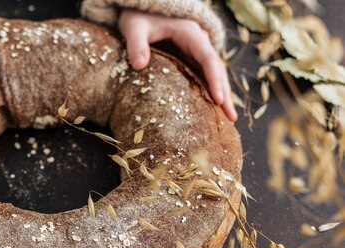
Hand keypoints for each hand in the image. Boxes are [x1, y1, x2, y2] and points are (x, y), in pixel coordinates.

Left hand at [118, 10, 237, 120]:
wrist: (140, 8)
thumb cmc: (138, 16)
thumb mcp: (134, 27)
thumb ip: (136, 44)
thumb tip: (138, 65)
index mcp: (190, 33)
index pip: (208, 59)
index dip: (215, 79)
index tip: (219, 99)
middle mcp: (198, 41)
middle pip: (216, 69)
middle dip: (224, 93)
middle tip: (230, 118)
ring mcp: (195, 49)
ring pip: (212, 73)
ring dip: (220, 94)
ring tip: (228, 119)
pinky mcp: (188, 56)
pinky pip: (202, 74)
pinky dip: (208, 90)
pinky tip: (211, 108)